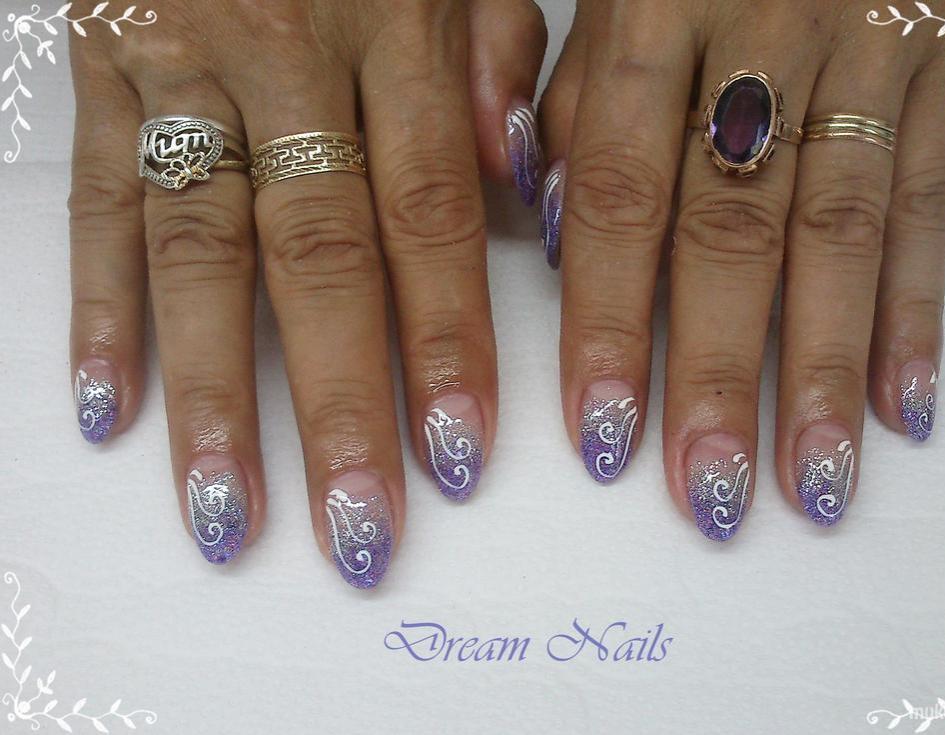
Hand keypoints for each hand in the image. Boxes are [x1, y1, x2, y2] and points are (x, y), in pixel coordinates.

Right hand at [68, 0, 545, 584]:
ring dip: (214, 395)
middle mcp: (286, 53)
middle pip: (319, 258)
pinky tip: (108, 410)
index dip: (447, 343)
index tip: (461, 459)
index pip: (430, 215)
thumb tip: (520, 186)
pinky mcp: (99, 67)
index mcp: (395, 23)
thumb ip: (499, 57)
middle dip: (339, 406)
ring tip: (228, 514)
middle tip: (357, 533)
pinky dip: (97, 306)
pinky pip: (96, 199)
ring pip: (200, 251)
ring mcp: (180, 63)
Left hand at [537, 0, 944, 535]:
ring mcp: (867, 44)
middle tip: (707, 493)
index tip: (600, 433)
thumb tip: (538, 221)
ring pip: (840, 232)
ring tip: (810, 485)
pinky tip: (900, 404)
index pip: (617, 192)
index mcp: (654, 6)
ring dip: (821, 371)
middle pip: (731, 231)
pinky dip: (917, 306)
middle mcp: (762, 31)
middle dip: (714, 373)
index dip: (606, 321)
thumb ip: (568, 90)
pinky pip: (932, 195)